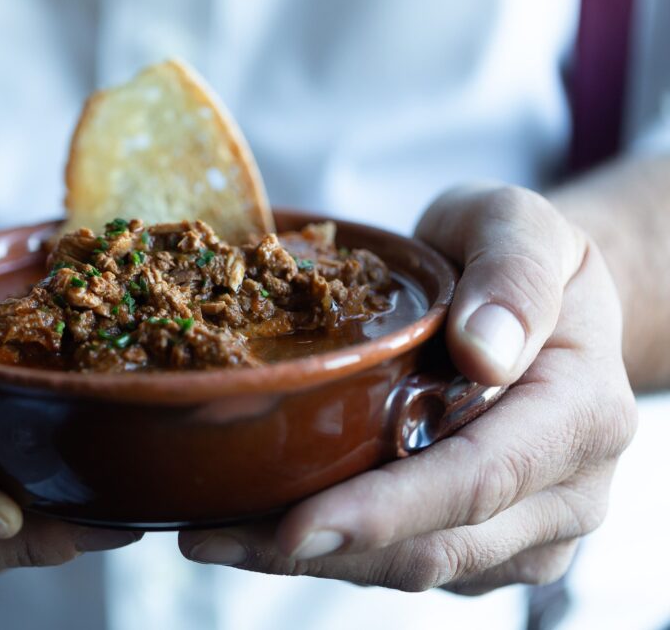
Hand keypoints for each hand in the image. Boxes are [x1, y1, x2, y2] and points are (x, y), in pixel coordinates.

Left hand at [180, 185, 636, 593]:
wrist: (528, 300)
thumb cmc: (513, 258)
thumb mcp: (521, 225)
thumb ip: (515, 272)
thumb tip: (484, 349)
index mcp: (580, 416)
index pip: (479, 479)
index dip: (386, 511)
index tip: (297, 527)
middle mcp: (564, 492)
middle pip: (434, 546)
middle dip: (322, 553)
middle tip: (213, 537)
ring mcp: (523, 528)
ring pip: (410, 568)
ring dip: (309, 562)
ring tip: (214, 534)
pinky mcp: (481, 541)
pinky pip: (401, 561)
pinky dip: (329, 552)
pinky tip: (257, 526)